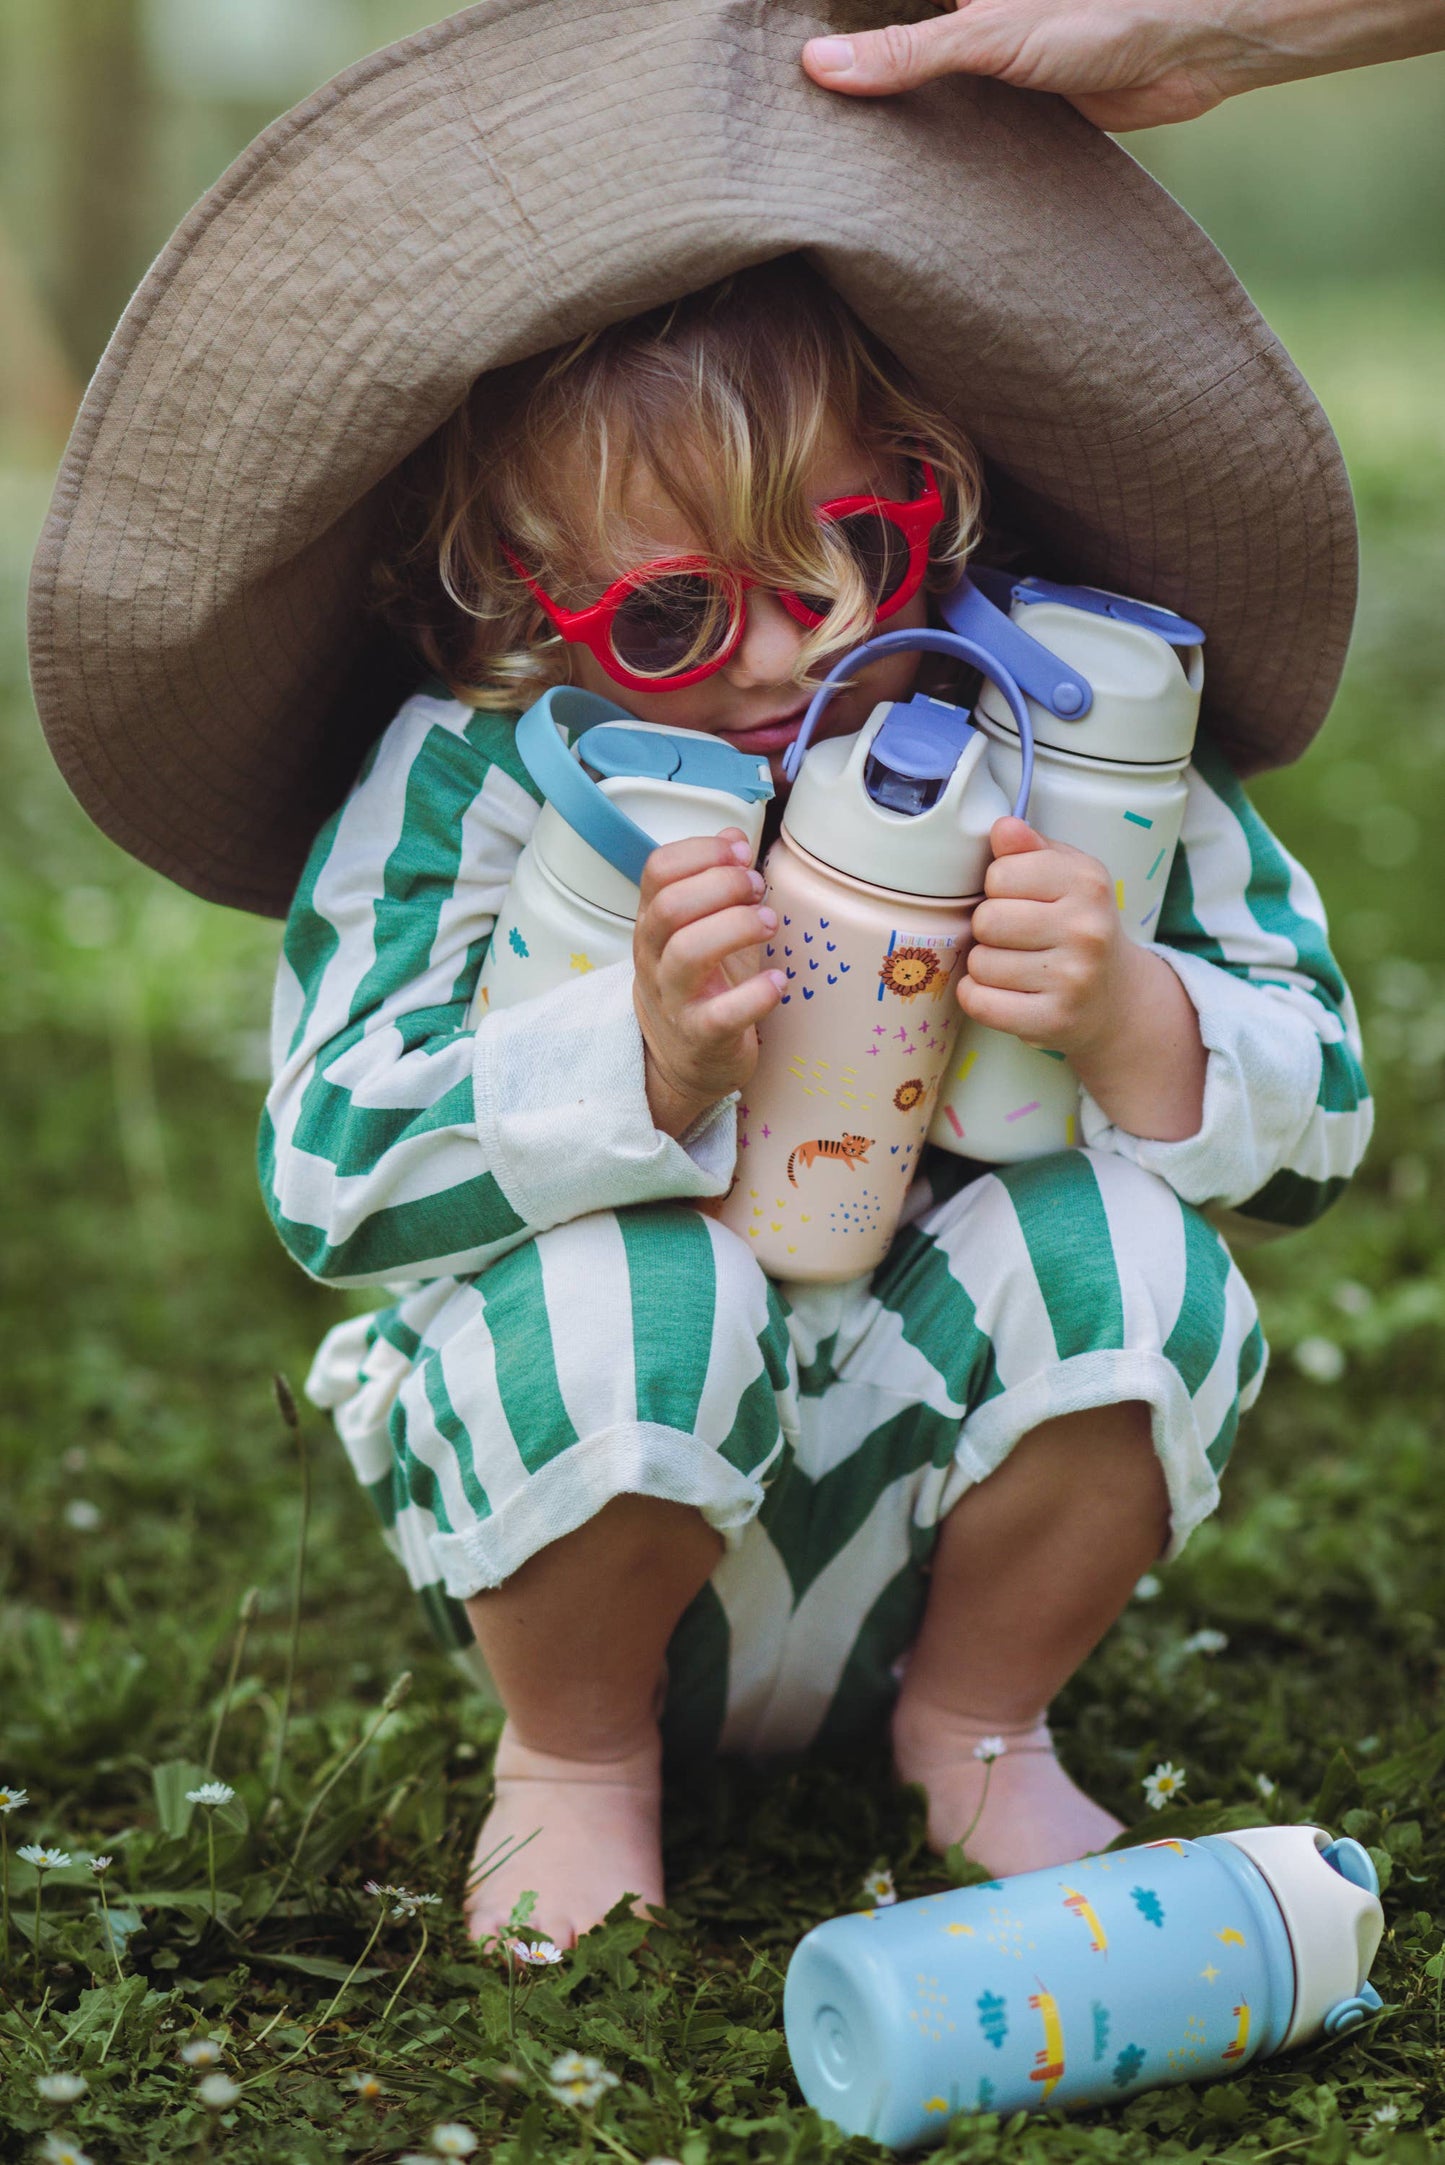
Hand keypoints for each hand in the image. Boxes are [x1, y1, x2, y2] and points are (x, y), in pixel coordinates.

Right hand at [633, 828, 784, 1137]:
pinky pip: (721, 1014)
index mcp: (653, 923)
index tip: (740, 852)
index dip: (702, 852)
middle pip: (671, 905)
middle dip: (723, 885)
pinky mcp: (699, 1037)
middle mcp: (654, 958)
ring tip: (770, 924)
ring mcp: (673, 999)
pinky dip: (756, 994)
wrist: (683, 1063)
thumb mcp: (701, 929)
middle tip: (758, 889)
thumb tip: (732, 832)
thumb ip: (715, 882)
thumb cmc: (701, 987)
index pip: (657, 870)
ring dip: (738, 927)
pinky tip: (778, 980)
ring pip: (689, 952)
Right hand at [802, 0, 1444, 132]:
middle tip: (776, 120)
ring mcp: (983, 49)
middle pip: (883, 36)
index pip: (867, 4)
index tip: (762, 48)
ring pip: (914, 81)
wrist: (1193, 46)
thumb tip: (816, 70)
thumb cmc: (1104, 10)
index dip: (821, 23)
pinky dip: (924, 144)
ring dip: (879, 115)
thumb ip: (905, 54)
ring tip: (816, 157)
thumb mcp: (989, 35)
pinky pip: (951, 121)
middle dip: (840, 69)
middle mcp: (962, 7)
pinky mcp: (1008, 94)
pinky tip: (888, 179)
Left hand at [957, 817, 1126, 1054]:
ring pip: (980, 963)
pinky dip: (978, 997)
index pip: (1000, 873)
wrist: (1116, 999)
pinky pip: (980, 1003)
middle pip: (987, 920)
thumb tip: (1003, 828)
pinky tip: (1001, 992)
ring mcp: (1073, 979)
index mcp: (1087, 883)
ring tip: (1016, 966)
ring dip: (986, 965)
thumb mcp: (1067, 877)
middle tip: (1015, 938)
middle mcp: (1086, 930)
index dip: (998, 887)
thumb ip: (1031, 849)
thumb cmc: (1079, 928)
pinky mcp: (1054, 1020)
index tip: (1020, 899)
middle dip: (989, 928)